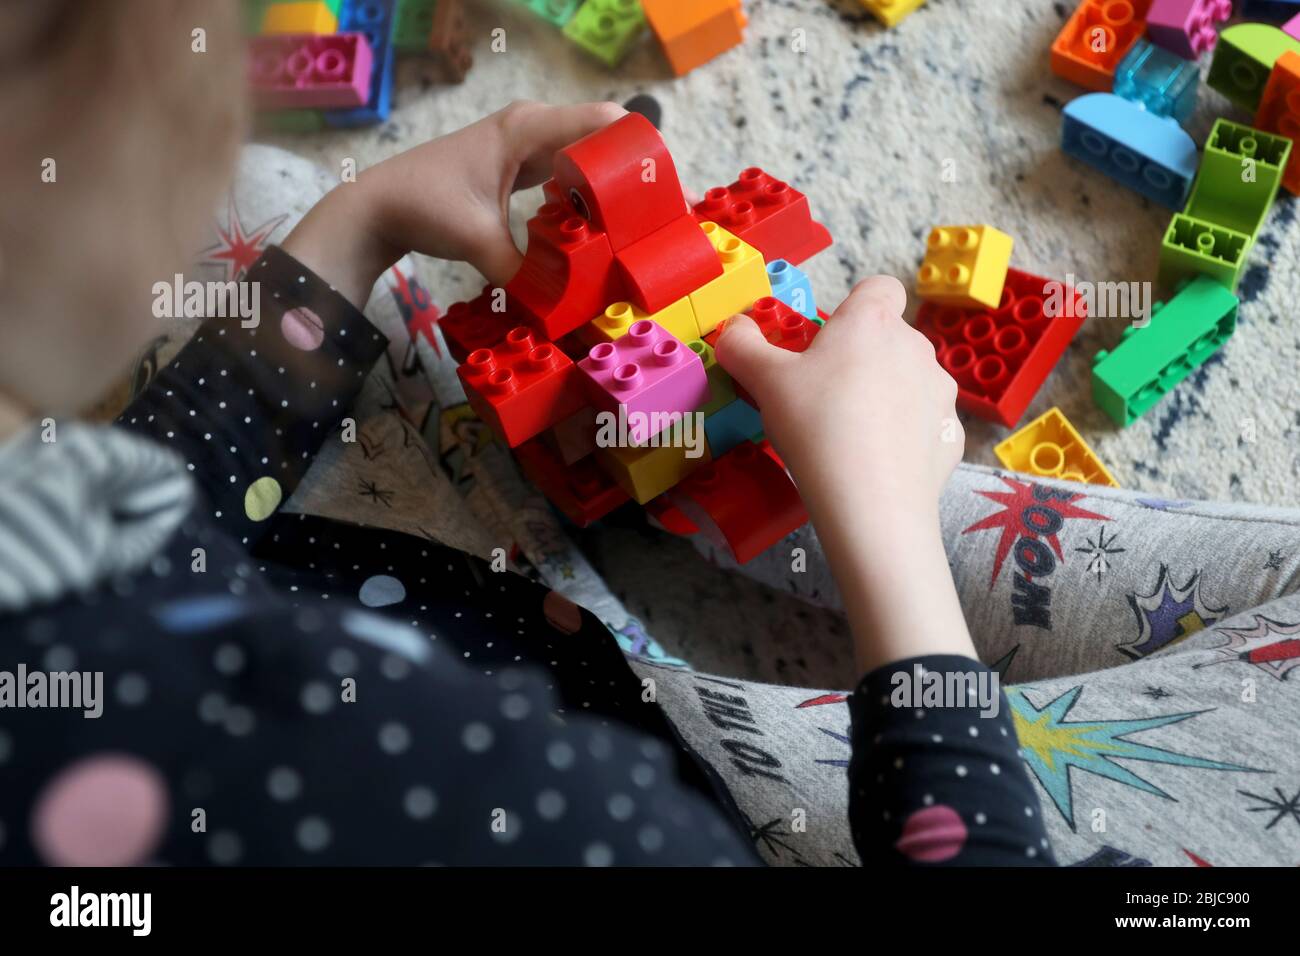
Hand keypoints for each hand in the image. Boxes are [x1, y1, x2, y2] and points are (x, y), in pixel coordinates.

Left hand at [282, 100, 627, 306]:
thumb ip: (523, 273)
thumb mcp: (478, 242)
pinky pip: (566, 173)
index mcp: (527, 129)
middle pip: (602, 139)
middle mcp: (532, 128)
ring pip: (585, 158)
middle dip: (630, 176)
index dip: (637, 151)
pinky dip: (583, 196)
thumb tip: (563, 310)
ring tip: (635, 227)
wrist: (377, 206)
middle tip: (655, 221)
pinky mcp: (519, 166)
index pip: (603, 121)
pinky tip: (596, 229)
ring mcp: (525, 145)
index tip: (659, 193)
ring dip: (609, 188)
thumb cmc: (423, 207)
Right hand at [715, 276, 975, 673]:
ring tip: (849, 436)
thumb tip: (733, 329)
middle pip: (888, 338)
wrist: (872, 504)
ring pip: (909, 381)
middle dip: (859, 359)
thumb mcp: (764, 382)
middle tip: (822, 398)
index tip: (826, 340)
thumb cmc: (817, 427)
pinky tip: (875, 464)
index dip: (853, 306)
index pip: (878, 287)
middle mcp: (916, 348)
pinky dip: (903, 438)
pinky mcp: (951, 437)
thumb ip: (743, 347)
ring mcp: (941, 393)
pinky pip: (924, 426)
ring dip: (884, 397)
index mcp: (872, 322)